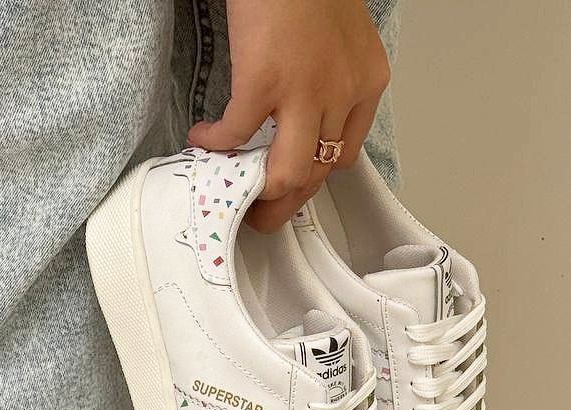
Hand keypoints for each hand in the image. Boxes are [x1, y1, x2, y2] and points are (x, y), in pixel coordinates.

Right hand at [187, 0, 389, 232]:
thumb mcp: (338, 32)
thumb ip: (330, 72)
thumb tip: (300, 105)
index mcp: (366, 80)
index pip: (345, 152)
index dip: (315, 175)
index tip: (291, 184)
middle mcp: (343, 93)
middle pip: (319, 172)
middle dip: (286, 203)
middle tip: (261, 216)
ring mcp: (305, 91)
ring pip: (290, 171)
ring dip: (260, 195)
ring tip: (233, 196)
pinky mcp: (264, 81)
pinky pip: (238, 133)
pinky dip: (217, 142)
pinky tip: (203, 138)